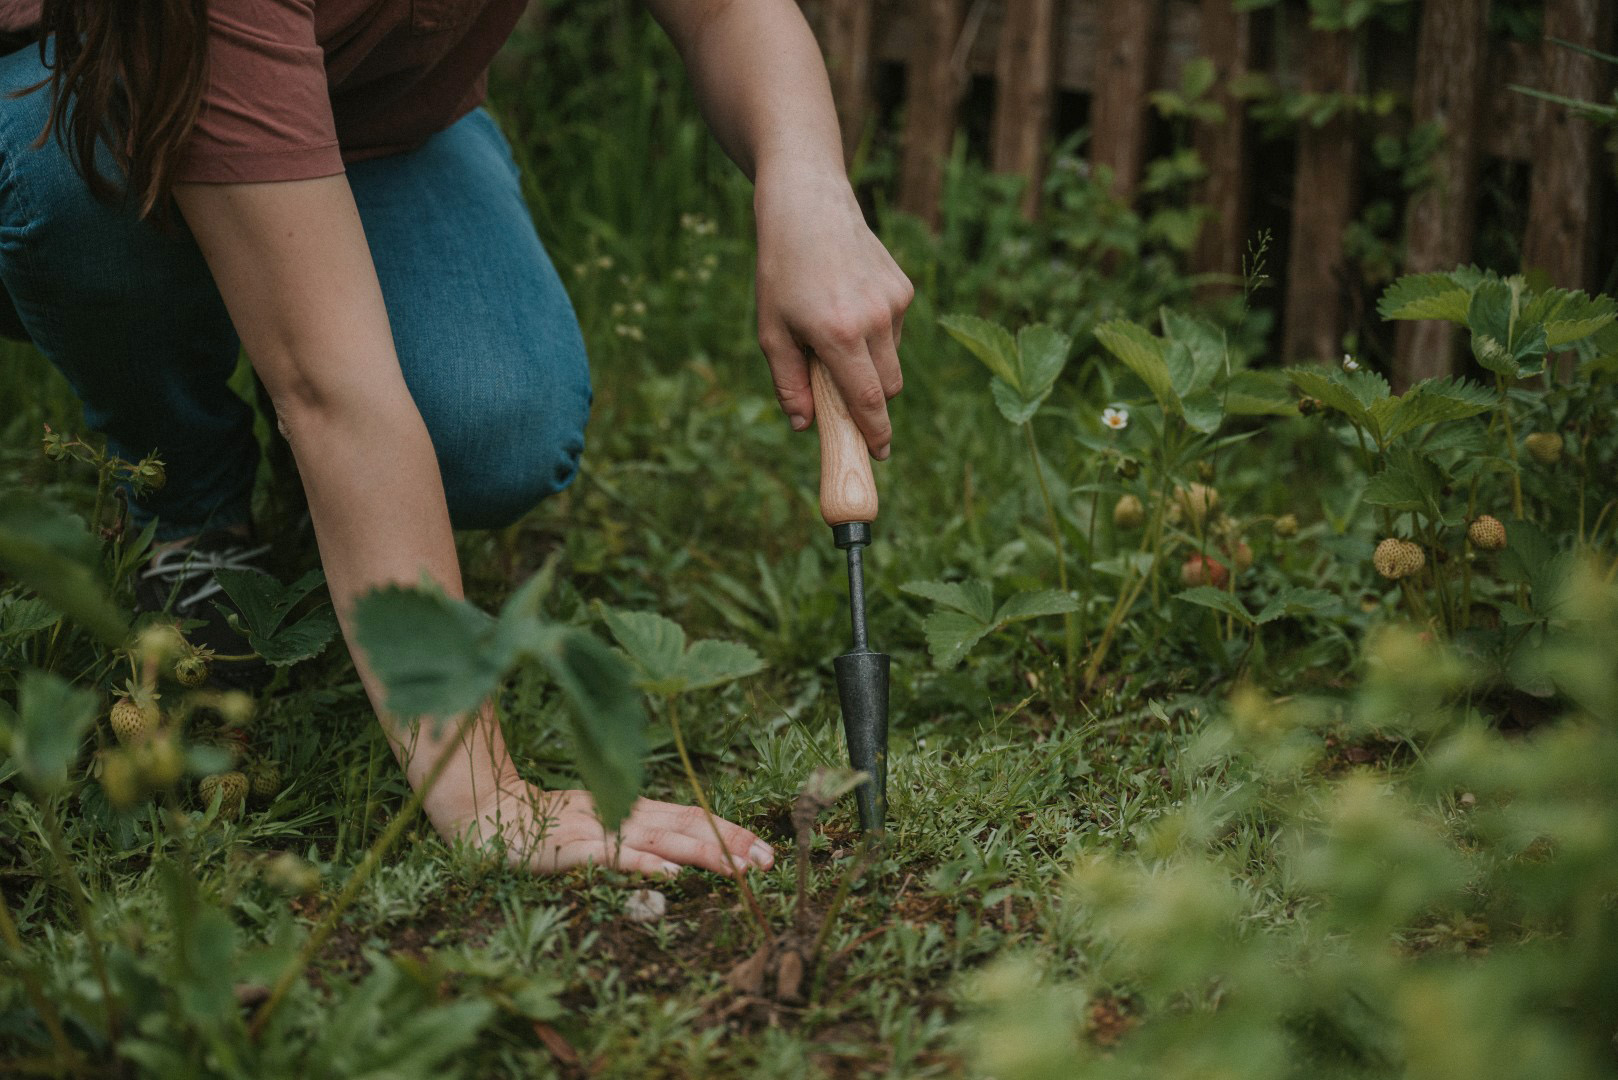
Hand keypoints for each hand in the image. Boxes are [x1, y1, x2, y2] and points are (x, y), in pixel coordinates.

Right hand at [427, 776, 775, 877]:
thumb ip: (640, 834)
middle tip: (769, 860)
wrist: (487, 815)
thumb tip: (685, 854)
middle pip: (685, 825)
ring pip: (658, 838)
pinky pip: (609, 856)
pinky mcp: (569, 849)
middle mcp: (622, 815)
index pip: (692, 817)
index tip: (766, 849)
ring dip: (701, 852)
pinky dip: (640, 862)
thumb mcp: (603, 824)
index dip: (729, 831)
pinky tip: (666, 872)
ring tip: (738, 866)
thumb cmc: (549, 825)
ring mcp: (597, 829)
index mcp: (633, 810)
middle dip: (730, 842)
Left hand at [754, 166, 913, 458]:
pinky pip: (895, 331)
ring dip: (870, 365)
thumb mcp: (770, 331)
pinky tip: (848, 305)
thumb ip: (788, 383)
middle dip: (870, 402)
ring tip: (833, 332)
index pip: (868, 400)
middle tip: (843, 398)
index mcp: (837, 335)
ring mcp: (893, 302)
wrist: (807, 206)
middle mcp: (873, 320)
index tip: (879, 455)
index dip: (875, 433)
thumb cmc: (781, 271)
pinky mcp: (903, 288)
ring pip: (892, 360)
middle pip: (888, 388)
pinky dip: (875, 334)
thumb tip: (805, 425)